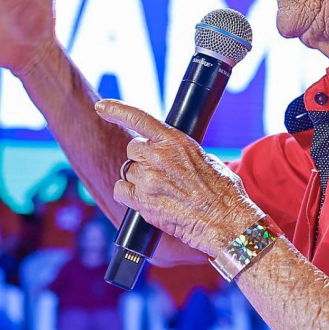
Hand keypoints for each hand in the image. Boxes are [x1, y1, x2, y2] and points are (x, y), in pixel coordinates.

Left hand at [95, 99, 260, 255]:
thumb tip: (167, 152)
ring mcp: (148, 179)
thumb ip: (180, 151)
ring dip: (139, 179)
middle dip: (143, 158)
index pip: (139, 118)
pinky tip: (146, 200)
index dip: (116, 110)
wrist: (227, 223)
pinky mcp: (142, 202)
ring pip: (128, 170)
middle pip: (133, 149)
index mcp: (176, 141)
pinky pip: (121, 190)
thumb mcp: (205, 159)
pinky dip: (129, 194)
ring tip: (162, 191)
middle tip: (161, 172)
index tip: (102, 107)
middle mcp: (158, 156)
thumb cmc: (223, 193)